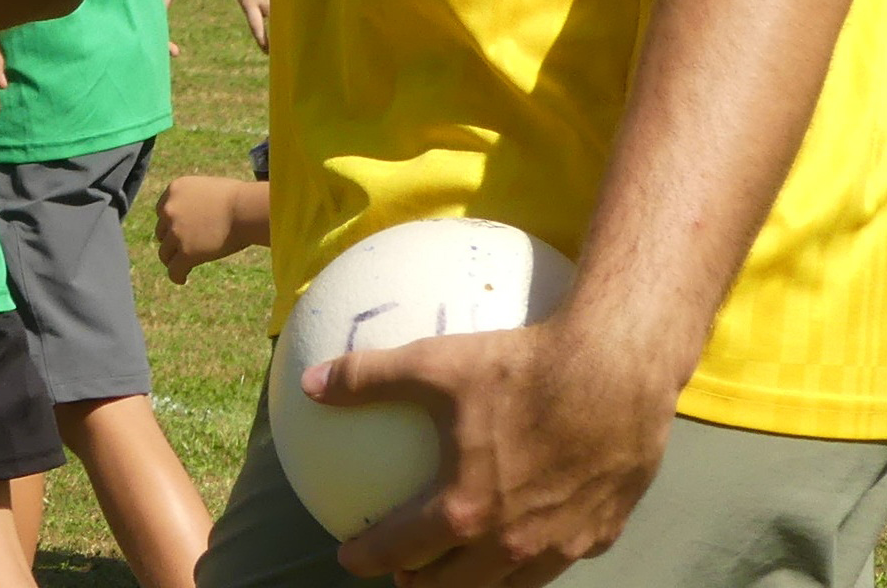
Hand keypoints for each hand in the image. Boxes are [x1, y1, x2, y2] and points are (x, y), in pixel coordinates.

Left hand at [155, 174, 248, 282]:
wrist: (246, 209)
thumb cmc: (237, 198)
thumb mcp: (207, 189)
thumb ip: (193, 200)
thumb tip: (193, 216)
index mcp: (175, 190)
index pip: (162, 211)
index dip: (170, 224)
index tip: (178, 233)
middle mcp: (170, 209)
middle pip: (161, 232)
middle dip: (171, 241)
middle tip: (182, 249)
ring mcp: (176, 232)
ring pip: (165, 253)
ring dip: (173, 259)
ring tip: (182, 266)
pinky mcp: (185, 252)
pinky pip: (174, 270)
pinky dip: (177, 276)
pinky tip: (183, 279)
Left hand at [307, 312, 675, 583]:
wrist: (615, 373)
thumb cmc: (521, 366)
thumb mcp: (435, 362)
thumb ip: (368, 377)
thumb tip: (312, 384)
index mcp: (463, 510)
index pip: (401, 549)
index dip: (368, 556)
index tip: (349, 556)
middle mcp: (509, 543)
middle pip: (455, 586)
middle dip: (422, 585)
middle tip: (402, 573)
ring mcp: (558, 546)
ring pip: (508, 585)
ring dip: (476, 582)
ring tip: (458, 568)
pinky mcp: (598, 535)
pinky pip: (558, 558)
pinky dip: (533, 557)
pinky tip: (530, 533)